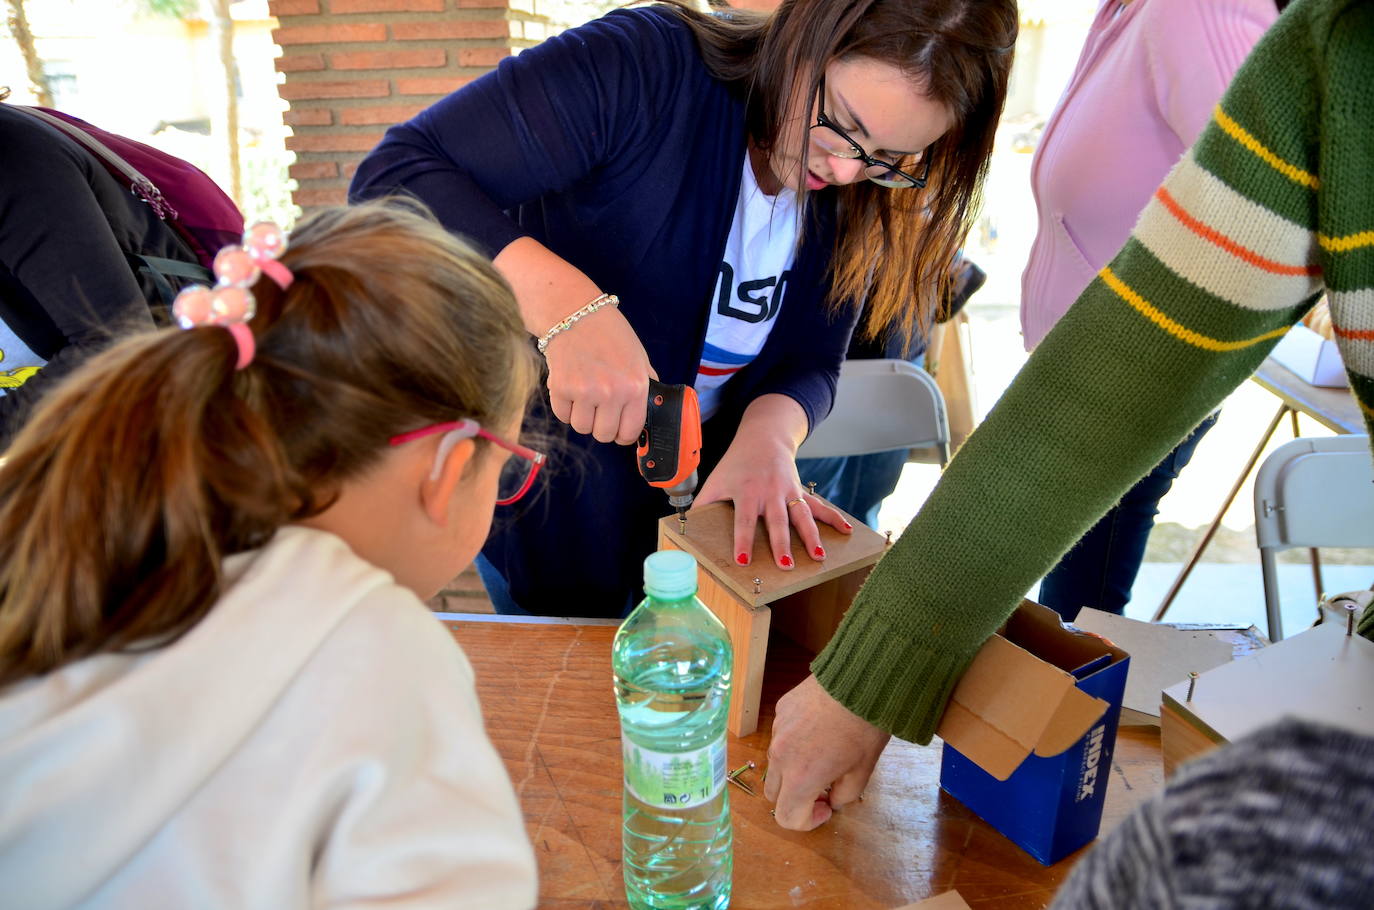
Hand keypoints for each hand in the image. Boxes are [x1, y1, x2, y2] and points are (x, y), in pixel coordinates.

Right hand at [543, 305, 654, 445]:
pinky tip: (571, 387)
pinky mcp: (561, 388)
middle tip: (599, 408)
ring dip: (582, 416)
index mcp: (635, 386)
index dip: (623, 434)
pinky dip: (565, 407)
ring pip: (582, 427)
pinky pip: (562, 416)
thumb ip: (645, 387)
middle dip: (601, 425)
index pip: (630, 431)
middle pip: (604, 435)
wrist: (575, 312)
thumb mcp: (639, 358)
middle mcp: (612, 392)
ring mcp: (585, 391)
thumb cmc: (609, 334)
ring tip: (584, 393)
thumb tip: (648, 412)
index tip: (618, 428)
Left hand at [692, 416, 851, 569]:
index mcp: (747, 492)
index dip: (743, 540)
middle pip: (777, 522)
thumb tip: (686, 528)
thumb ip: (704, 504)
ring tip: (818, 557)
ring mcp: (789, 491)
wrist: (764, 437)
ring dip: (812, 536)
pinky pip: (819, 506)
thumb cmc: (736, 463)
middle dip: (782, 544)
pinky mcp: (801, 491)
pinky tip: (846, 531)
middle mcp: (770, 492)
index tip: (744, 560)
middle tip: (786, 565)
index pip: (744, 520)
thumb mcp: (717, 480)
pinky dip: (834, 518)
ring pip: (802, 516)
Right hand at [765, 675, 889, 829]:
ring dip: (793, 770)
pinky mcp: (780, 710)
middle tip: (823, 786)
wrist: (859, 681)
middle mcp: (781, 756)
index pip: (786, 817)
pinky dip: (794, 743)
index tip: (827, 806)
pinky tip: (819, 729)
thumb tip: (832, 799)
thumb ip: (843, 796)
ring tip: (822, 754)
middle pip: (774, 794)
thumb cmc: (864, 730)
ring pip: (775, 763)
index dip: (807, 821)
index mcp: (800, 778)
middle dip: (796, 798)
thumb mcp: (863, 772)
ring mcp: (777, 731)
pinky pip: (781, 736)